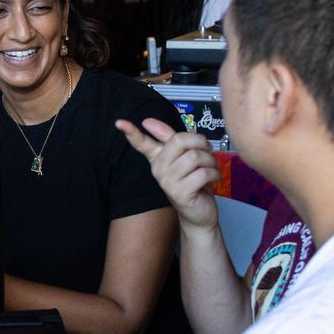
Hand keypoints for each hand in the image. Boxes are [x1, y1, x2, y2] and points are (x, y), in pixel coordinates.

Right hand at [115, 117, 220, 231]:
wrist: (199, 212)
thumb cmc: (194, 181)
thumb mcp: (183, 156)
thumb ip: (171, 138)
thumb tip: (148, 122)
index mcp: (157, 158)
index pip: (141, 143)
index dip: (131, 132)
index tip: (119, 122)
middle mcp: (158, 169)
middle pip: (180, 140)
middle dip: (201, 143)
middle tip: (207, 150)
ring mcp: (167, 182)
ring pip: (195, 156)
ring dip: (210, 161)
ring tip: (209, 168)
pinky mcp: (180, 193)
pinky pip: (202, 173)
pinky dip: (214, 174)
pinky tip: (212, 179)